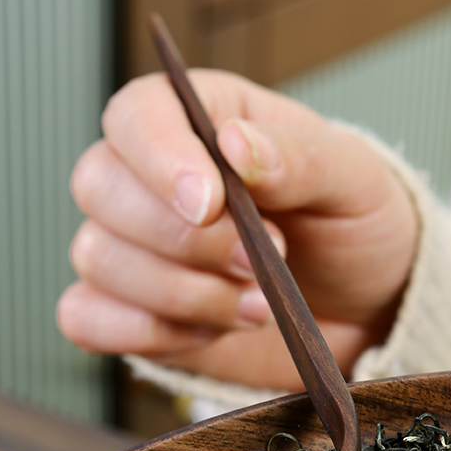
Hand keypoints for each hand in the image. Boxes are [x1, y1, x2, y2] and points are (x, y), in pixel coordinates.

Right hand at [58, 70, 417, 390]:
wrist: (362, 310)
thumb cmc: (354, 232)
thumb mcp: (352, 182)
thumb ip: (298, 159)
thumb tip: (236, 145)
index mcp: (205, 124)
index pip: (138, 116)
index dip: (159, 159)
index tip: (209, 204)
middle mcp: (154, 181)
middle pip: (101, 189)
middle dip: (186, 242)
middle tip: (258, 264)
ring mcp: (138, 250)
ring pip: (98, 259)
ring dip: (184, 294)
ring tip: (255, 304)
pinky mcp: (135, 312)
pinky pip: (88, 319)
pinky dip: (149, 333)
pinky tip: (210, 331)